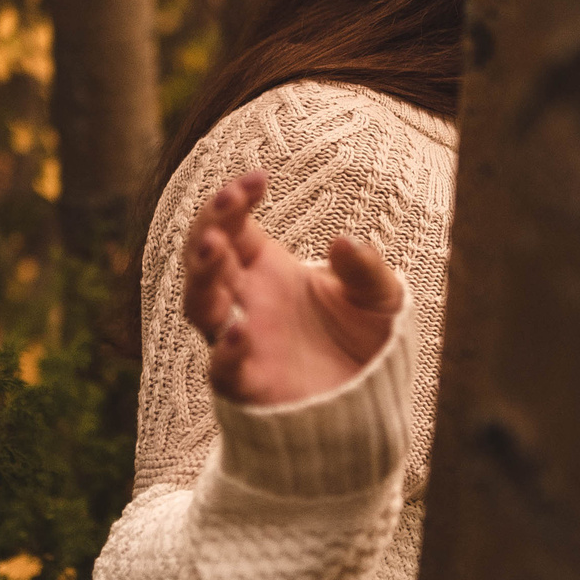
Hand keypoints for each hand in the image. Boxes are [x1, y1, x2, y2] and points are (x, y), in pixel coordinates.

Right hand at [182, 169, 403, 406]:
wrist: (373, 400)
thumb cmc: (367, 339)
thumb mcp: (379, 296)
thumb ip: (364, 269)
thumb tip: (343, 242)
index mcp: (266, 269)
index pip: (232, 227)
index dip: (233, 202)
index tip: (259, 180)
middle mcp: (246, 300)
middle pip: (204, 260)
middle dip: (207, 231)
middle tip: (225, 207)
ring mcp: (243, 341)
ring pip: (200, 306)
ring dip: (201, 277)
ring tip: (215, 249)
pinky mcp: (249, 386)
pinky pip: (222, 370)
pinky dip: (225, 351)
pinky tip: (240, 330)